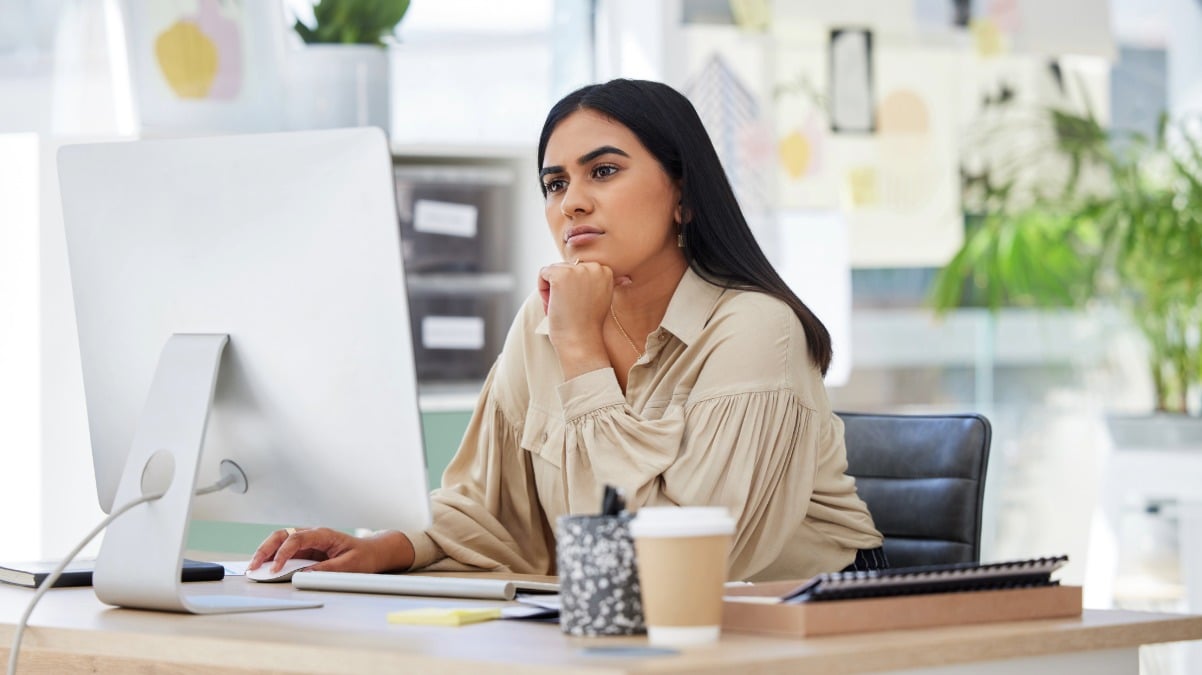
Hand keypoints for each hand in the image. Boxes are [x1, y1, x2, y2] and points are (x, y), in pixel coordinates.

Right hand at [248, 527, 414, 573]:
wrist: (373, 552)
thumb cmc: (363, 556)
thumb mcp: (350, 565)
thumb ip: (328, 569)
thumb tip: (304, 574)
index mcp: (323, 534)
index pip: (296, 539)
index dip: (283, 553)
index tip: (274, 569)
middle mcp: (313, 535)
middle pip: (282, 535)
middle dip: (265, 549)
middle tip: (253, 566)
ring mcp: (308, 541)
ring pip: (280, 541)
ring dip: (266, 553)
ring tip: (253, 568)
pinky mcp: (306, 550)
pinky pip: (286, 551)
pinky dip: (273, 558)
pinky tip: (264, 567)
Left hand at [537, 260, 629, 376]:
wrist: (581, 341)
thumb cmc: (587, 325)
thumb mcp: (601, 299)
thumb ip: (601, 283)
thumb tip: (624, 278)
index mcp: (606, 271)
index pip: (578, 269)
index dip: (574, 288)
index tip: (580, 304)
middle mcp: (595, 267)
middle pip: (565, 267)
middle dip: (562, 288)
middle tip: (570, 308)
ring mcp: (578, 270)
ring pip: (553, 270)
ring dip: (552, 290)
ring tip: (564, 308)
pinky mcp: (561, 275)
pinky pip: (542, 273)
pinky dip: (542, 290)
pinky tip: (555, 304)